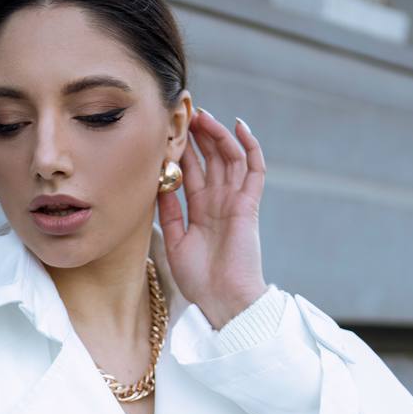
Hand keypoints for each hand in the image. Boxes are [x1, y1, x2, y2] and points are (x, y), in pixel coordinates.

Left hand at [157, 108, 268, 328]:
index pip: (192, 172)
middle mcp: (219, 202)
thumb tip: (158, 181)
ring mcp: (235, 201)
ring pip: (229, 158)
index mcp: (201, 211)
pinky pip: (254, 169)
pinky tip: (239, 126)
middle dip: (199, 136)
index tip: (169, 130)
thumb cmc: (199, 280)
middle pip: (211, 159)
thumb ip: (170, 211)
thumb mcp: (176, 241)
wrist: (223, 300)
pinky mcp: (249, 204)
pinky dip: (249, 146)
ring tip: (203, 115)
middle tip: (185, 113)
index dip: (183, 150)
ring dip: (218, 135)